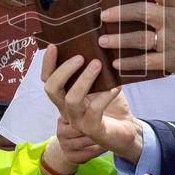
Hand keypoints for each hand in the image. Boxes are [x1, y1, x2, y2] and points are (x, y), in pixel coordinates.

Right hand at [40, 47, 141, 161]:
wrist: (127, 129)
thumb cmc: (112, 103)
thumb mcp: (101, 84)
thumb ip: (94, 70)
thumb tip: (97, 45)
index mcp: (65, 96)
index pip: (48, 79)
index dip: (48, 63)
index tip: (54, 46)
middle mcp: (67, 109)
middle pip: (52, 89)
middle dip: (63, 70)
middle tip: (81, 57)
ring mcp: (78, 120)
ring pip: (72, 100)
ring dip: (84, 80)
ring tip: (98, 65)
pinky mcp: (93, 129)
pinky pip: (95, 111)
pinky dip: (105, 96)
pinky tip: (117, 87)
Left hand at [97, 0, 174, 87]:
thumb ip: (171, 6)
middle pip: (144, 11)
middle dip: (120, 13)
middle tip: (104, 16)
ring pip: (141, 38)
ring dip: (118, 40)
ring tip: (103, 41)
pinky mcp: (173, 61)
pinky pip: (146, 62)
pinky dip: (129, 63)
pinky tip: (117, 63)